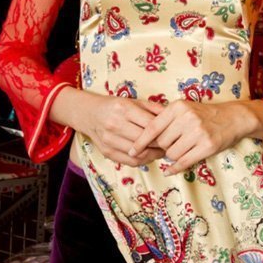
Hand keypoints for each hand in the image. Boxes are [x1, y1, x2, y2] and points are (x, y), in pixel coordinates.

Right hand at [50, 87, 164, 165]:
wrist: (90, 114)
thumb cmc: (116, 106)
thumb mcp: (134, 101)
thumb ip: (153, 108)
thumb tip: (173, 115)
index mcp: (124, 109)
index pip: (150, 124)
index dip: (164, 131)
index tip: (173, 133)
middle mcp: (115, 124)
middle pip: (144, 140)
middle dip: (160, 145)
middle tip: (170, 145)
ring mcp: (109, 140)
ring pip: (138, 153)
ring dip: (153, 155)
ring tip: (162, 151)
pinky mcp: (107, 152)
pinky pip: (130, 162)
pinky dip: (143, 161)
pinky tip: (149, 156)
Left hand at [129, 100, 252, 174]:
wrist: (232, 118)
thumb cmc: (204, 114)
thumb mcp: (185, 109)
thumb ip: (166, 119)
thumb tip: (144, 138)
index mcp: (178, 107)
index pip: (153, 127)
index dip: (140, 141)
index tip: (132, 150)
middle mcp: (187, 118)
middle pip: (161, 142)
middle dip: (162, 148)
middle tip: (169, 147)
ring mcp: (198, 133)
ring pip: (171, 154)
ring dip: (172, 156)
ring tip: (180, 150)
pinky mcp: (207, 146)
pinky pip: (183, 162)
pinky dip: (174, 168)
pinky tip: (170, 170)